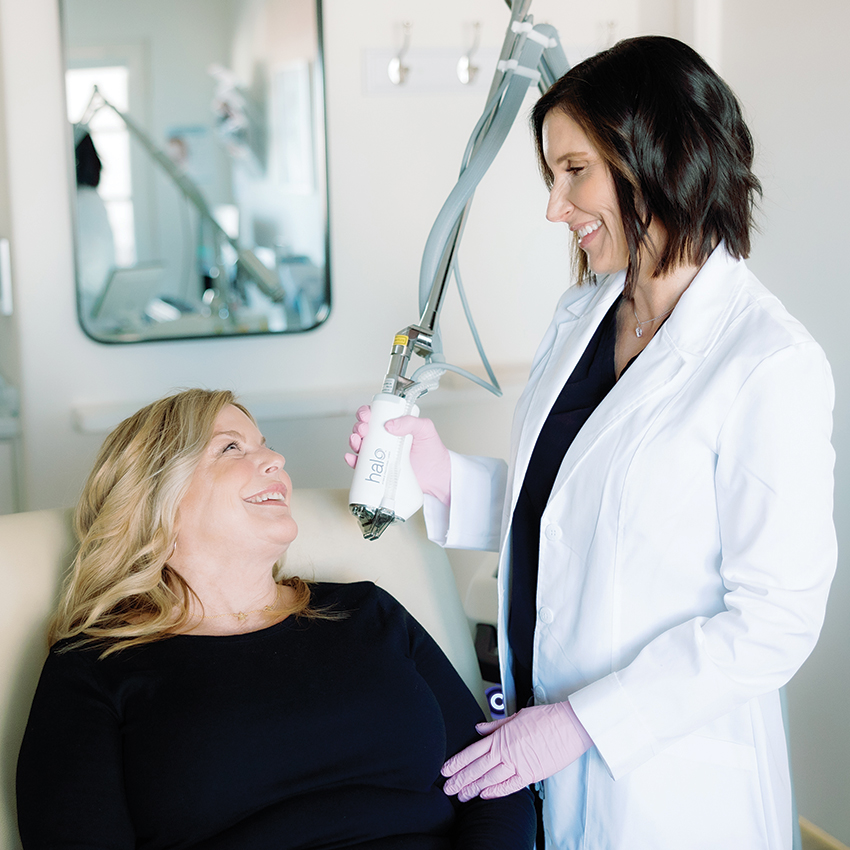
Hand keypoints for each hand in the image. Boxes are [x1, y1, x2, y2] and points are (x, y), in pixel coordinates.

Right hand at [345, 407, 450, 505]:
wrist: (436, 477)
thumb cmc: (432, 451)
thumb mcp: (425, 429)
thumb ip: (411, 422)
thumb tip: (390, 424)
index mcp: (393, 425)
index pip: (375, 414)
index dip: (366, 412)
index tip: (367, 415)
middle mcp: (384, 438)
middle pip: (363, 428)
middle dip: (358, 427)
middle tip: (363, 430)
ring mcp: (380, 454)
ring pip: (359, 445)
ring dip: (353, 441)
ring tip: (357, 442)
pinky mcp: (378, 469)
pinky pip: (360, 465)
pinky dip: (352, 461)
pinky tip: (351, 458)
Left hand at [441, 701, 592, 801]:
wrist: (569, 725)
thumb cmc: (546, 718)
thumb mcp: (516, 716)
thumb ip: (496, 725)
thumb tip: (479, 728)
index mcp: (501, 736)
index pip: (472, 751)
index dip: (457, 762)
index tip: (446, 769)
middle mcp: (506, 751)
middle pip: (477, 768)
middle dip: (460, 779)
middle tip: (447, 788)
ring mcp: (518, 764)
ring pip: (490, 779)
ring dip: (474, 788)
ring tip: (461, 796)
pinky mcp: (531, 774)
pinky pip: (510, 786)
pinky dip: (497, 792)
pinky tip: (485, 796)